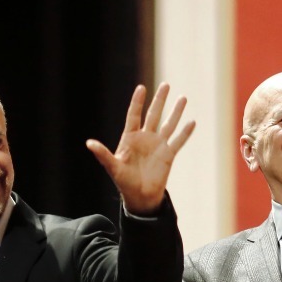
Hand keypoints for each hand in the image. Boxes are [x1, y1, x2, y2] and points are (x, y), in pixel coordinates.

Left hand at [85, 82, 195, 215]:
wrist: (140, 197)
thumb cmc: (124, 181)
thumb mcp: (112, 167)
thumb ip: (102, 154)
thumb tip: (89, 143)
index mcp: (130, 138)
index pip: (134, 115)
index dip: (137, 102)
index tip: (141, 88)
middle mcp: (145, 138)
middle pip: (154, 115)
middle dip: (159, 100)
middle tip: (166, 84)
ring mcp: (158, 145)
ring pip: (169, 124)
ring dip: (176, 112)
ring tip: (183, 97)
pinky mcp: (168, 155)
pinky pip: (178, 141)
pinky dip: (185, 133)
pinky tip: (192, 122)